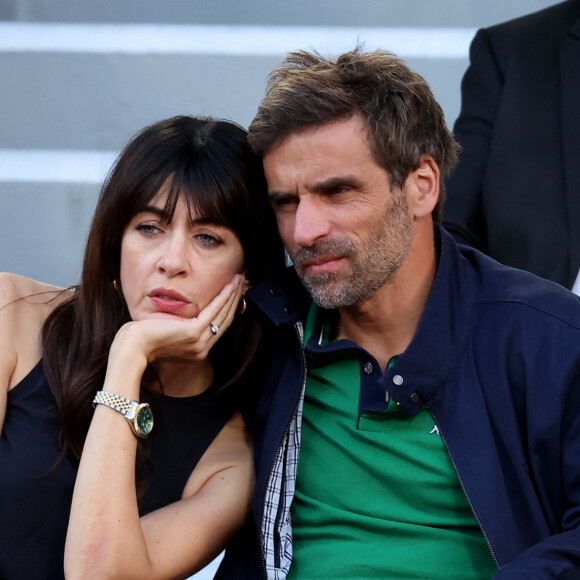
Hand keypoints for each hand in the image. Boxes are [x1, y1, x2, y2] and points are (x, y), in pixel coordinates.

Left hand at [109, 273, 244, 367]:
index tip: (233, 293)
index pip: (218, 326)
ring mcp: (199, 342)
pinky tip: (230, 284)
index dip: (228, 308)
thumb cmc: (141, 339)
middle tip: (241, 282)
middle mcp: (202, 348)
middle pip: (225, 319)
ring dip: (233, 294)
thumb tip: (181, 316)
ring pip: (223, 313)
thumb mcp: (165, 332)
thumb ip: (179, 327)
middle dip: (235, 299)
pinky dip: (225, 295)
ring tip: (239, 279)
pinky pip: (214, 310)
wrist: (131, 349)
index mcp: (197, 350)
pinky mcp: (194, 332)